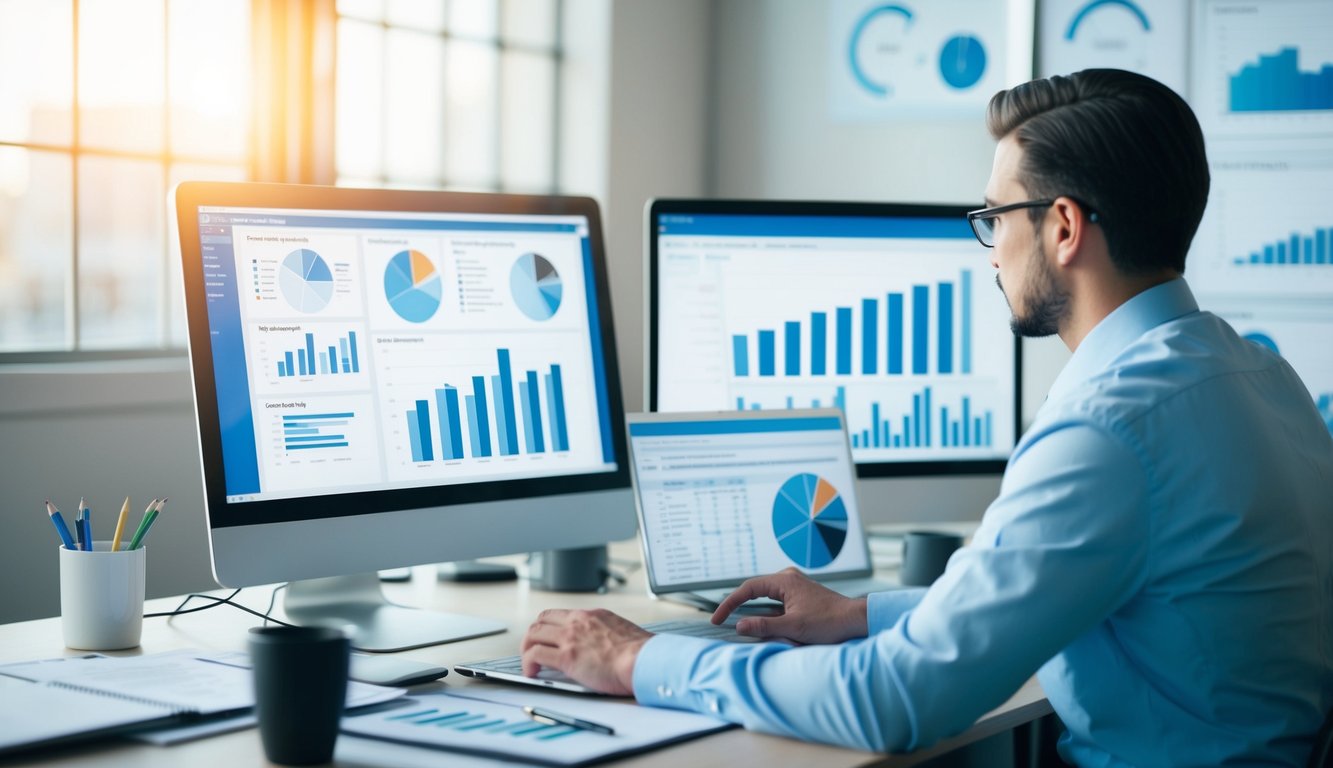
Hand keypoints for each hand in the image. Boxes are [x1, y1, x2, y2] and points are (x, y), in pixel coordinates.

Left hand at [520, 608, 651, 695]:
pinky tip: (532, 674)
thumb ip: (606, 635)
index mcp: (593, 615)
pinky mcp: (567, 657)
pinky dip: (528, 663)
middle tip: (532, 650)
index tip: (546, 638)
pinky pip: (535, 654)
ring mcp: (571, 637)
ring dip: (527, 649)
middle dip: (533, 636)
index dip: (547, 627)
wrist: (645, 660)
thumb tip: (602, 648)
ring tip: (530, 664)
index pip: (560, 614)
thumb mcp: (622, 633)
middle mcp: (578, 622)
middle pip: (541, 621)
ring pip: (533, 634)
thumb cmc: (642, 653)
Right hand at [712, 567, 867, 643]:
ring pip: (764, 597)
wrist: (855, 620)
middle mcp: (788, 579)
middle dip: (737, 604)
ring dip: (751, 609)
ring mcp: (794, 586)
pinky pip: (775, 601)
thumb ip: (764, 626)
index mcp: (784, 581)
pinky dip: (764, 611)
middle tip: (721, 619)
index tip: (717, 618)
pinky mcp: (799, 595)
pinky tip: (761, 623)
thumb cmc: (829, 622)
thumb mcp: (794, 627)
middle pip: (754, 590)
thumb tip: (739, 626)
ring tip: (736, 621)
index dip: (729, 603)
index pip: (747, 588)